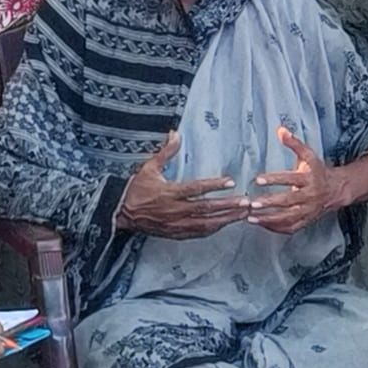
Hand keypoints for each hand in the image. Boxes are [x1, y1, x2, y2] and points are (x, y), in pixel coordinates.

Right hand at [114, 131, 250, 239]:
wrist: (120, 213)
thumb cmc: (135, 189)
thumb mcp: (148, 167)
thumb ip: (165, 152)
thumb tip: (175, 133)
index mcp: (169, 192)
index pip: (195, 188)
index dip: (214, 185)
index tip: (231, 182)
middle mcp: (174, 209)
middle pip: (206, 208)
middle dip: (228, 206)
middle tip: (246, 202)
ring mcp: (175, 224)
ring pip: (205, 223)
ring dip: (225, 219)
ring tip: (243, 214)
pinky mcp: (175, 233)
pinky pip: (197, 233)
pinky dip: (212, 229)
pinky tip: (225, 224)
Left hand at [242, 126, 351, 235]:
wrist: (337, 190)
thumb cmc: (318, 170)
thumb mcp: (308, 155)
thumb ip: (294, 143)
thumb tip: (280, 129)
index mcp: (310, 178)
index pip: (290, 179)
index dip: (273, 179)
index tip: (257, 180)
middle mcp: (310, 196)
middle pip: (288, 201)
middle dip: (269, 202)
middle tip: (251, 203)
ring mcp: (308, 211)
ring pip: (288, 218)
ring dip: (269, 219)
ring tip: (250, 217)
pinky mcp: (306, 221)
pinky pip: (291, 227)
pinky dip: (276, 228)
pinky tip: (261, 224)